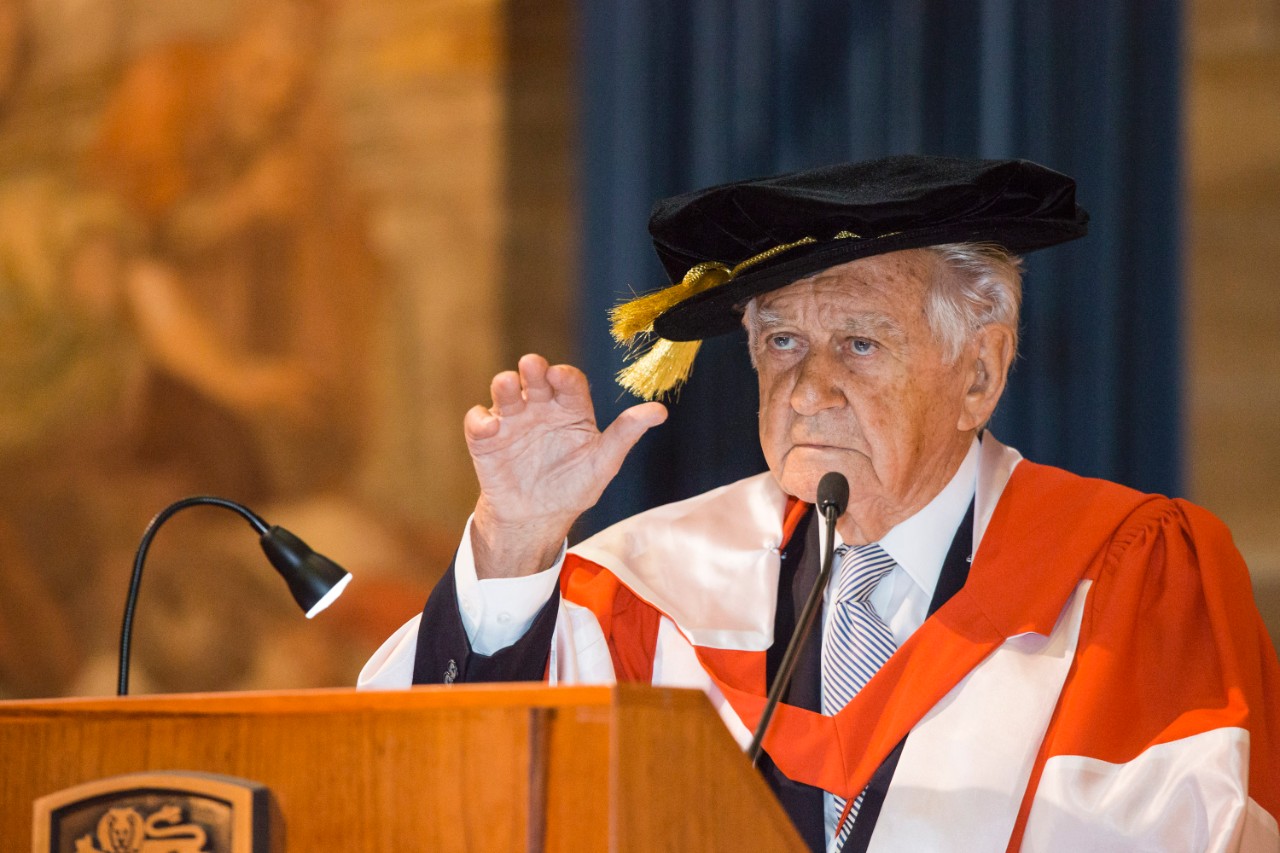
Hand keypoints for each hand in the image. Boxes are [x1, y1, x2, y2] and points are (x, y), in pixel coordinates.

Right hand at [465, 354, 666, 577]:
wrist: (538, 519)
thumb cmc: (574, 486)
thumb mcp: (603, 462)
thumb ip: (626, 434)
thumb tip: (661, 411)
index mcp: (571, 408)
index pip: (569, 382)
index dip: (565, 377)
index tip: (562, 377)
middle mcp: (541, 406)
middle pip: (535, 377)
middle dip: (533, 368)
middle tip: (532, 366)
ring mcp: (512, 419)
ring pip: (505, 391)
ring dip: (505, 385)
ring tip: (508, 387)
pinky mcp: (486, 438)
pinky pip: (478, 420)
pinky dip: (481, 419)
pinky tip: (491, 427)